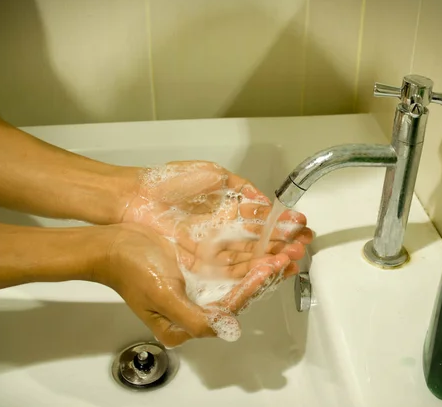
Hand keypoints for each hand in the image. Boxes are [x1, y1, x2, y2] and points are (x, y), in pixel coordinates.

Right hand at [98, 223, 291, 345]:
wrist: (110, 244)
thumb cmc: (129, 270)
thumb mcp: (161, 297)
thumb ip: (193, 317)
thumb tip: (225, 329)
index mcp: (190, 320)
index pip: (233, 305)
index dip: (255, 285)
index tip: (272, 267)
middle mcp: (201, 303)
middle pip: (244, 287)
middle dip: (271, 269)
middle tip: (294, 252)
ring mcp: (203, 281)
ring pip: (243, 269)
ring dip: (268, 255)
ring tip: (291, 242)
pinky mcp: (203, 263)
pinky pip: (233, 256)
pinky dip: (253, 246)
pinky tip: (269, 236)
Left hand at [122, 161, 312, 278]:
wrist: (137, 198)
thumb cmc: (169, 181)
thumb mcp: (213, 173)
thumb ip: (241, 187)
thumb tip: (264, 200)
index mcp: (229, 208)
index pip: (262, 218)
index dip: (283, 222)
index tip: (302, 224)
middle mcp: (224, 230)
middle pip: (259, 239)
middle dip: (284, 241)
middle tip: (305, 243)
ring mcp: (214, 246)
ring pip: (249, 254)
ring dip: (272, 256)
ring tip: (293, 256)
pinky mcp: (202, 261)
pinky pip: (230, 267)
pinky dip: (250, 267)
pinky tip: (269, 265)